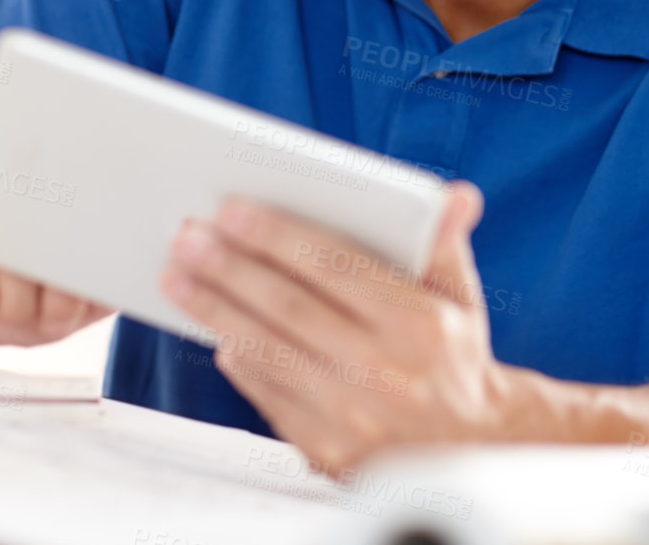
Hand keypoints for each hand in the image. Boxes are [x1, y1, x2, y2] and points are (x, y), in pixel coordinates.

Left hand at [159, 181, 516, 476]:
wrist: (471, 450)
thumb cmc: (453, 357)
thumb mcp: (459, 297)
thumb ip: (444, 242)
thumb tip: (457, 195)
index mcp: (417, 323)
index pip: (334, 265)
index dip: (277, 235)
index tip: (231, 209)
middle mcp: (384, 371)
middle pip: (288, 306)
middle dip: (229, 266)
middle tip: (187, 236)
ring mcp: (353, 417)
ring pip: (268, 351)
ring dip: (215, 309)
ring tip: (177, 276)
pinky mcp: (328, 452)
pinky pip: (269, 396)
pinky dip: (239, 362)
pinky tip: (214, 332)